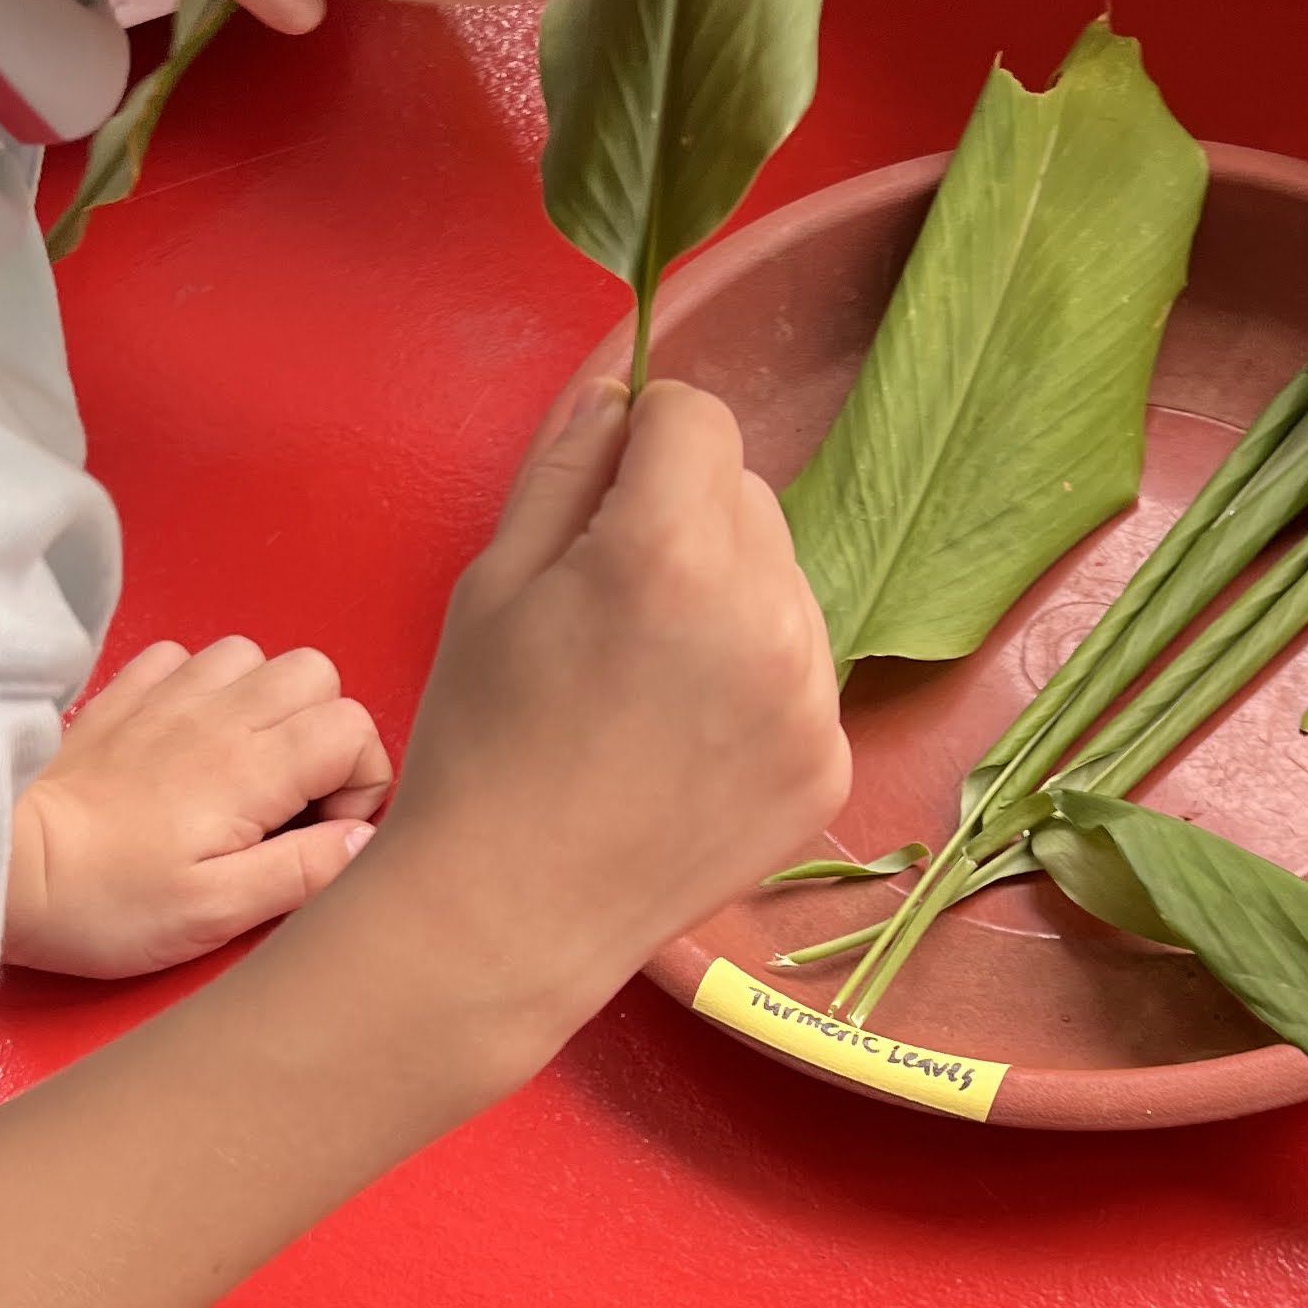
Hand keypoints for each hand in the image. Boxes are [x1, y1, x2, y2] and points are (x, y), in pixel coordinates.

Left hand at [5, 635, 391, 978]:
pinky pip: (183, 656)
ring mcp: (166, 696)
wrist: (3, 867)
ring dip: (263, 703)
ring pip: (253, 656)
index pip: (354, 729)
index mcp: (252, 766)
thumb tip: (364, 838)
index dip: (360, 780)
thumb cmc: (107, 902)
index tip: (321, 831)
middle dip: (324, 730)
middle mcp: (218, 713)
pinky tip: (184, 738)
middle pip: (316, 675)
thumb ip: (305, 871)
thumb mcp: (218, 913)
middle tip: (291, 795)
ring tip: (241, 764)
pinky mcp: (121, 695)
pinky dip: (200, 687)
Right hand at [370, 371, 847, 1049]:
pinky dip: (754, 684)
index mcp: (669, 552)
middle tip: (610, 609)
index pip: (698, 418)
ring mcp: (811, 698)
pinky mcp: (829, 764)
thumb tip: (623, 391)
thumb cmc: (479, 741)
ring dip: (729, 599)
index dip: (642, 443)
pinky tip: (683, 741)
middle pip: (749, 496)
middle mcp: (765, 615)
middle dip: (687, 519)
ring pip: (785, 581)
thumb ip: (568, 465)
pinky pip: (803, 671)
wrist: (508, 915)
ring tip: (646, 683)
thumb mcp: (494, 581)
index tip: (601, 500)